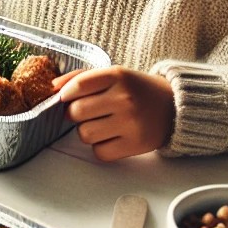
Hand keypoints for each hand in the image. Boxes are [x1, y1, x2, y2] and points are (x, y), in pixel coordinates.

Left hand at [56, 66, 174, 160]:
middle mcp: (124, 99)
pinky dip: (100, 147)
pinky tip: (112, 136)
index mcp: (118, 76)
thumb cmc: (136, 90)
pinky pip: (99, 152)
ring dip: (87, 131)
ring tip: (102, 124)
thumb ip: (82, 78)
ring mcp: (130, 123)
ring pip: (84, 134)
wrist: (174, 107)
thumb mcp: (114, 75)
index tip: (67, 97)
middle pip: (76, 112)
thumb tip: (53, 88)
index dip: (65, 94)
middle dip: (75, 114)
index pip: (78, 85)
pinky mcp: (135, 145)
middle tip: (87, 112)